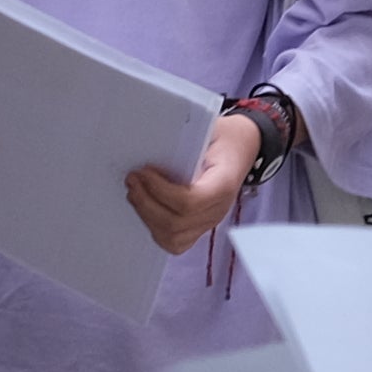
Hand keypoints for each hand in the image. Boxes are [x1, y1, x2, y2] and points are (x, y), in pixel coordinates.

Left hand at [128, 109, 263, 256]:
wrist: (240, 147)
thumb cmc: (222, 137)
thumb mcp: (208, 128)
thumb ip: (183, 140)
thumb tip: (148, 146)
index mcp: (224, 184)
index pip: (189, 202)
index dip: (161, 191)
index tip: (144, 172)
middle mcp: (219, 209)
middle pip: (176, 224)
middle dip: (146, 203)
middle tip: (132, 181)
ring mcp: (209, 222)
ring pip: (172, 238)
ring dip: (146, 216)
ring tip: (134, 193)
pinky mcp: (199, 227)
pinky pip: (174, 242)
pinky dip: (154, 228)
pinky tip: (144, 207)